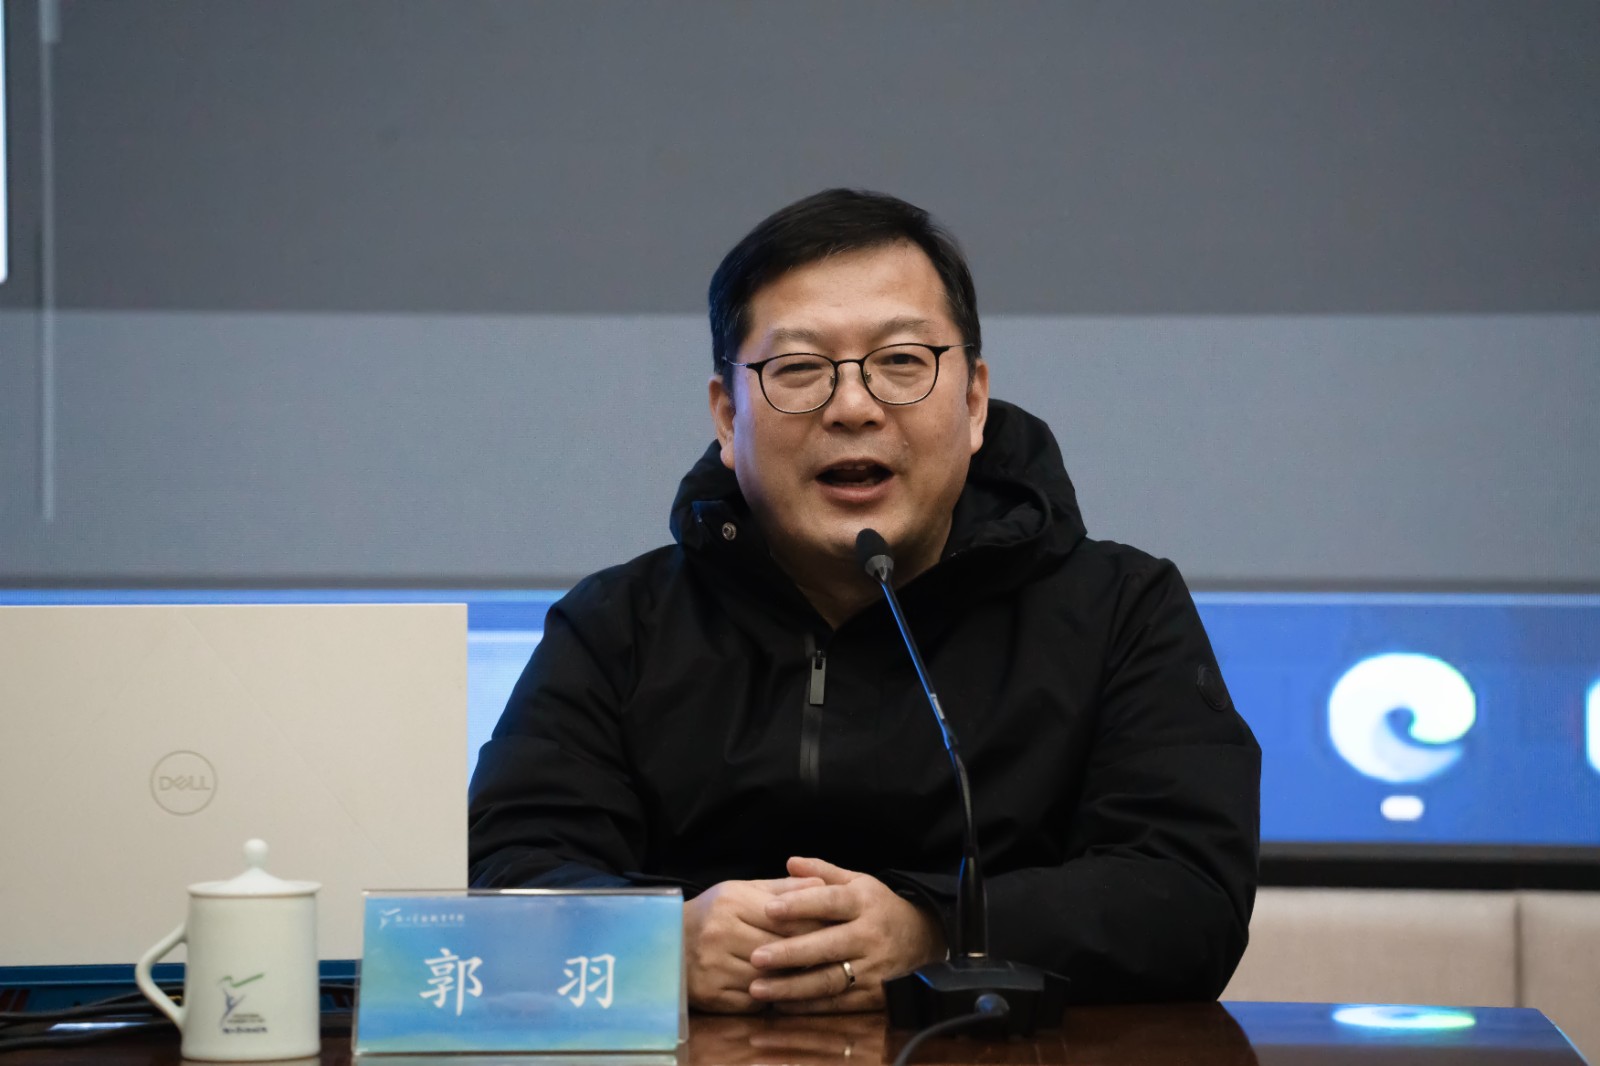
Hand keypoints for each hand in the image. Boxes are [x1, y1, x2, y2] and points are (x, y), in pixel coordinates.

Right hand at [683, 876, 825, 1012]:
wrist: (665, 942)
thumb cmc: (713, 913)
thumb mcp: (742, 891)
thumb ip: (783, 889)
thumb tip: (823, 885)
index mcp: (732, 902)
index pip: (786, 918)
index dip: (816, 926)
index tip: (837, 930)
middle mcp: (720, 933)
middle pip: (781, 949)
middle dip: (808, 954)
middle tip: (833, 955)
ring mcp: (714, 967)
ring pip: (770, 977)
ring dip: (792, 979)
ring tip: (810, 973)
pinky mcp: (712, 995)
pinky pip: (754, 1001)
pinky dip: (770, 997)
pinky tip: (780, 990)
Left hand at [746, 856, 946, 1012]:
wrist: (922, 939)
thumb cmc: (878, 907)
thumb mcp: (858, 882)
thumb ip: (823, 872)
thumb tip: (790, 861)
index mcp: (864, 902)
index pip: (830, 902)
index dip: (800, 905)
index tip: (768, 909)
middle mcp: (870, 936)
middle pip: (827, 946)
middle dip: (789, 954)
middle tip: (755, 957)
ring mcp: (873, 968)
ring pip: (829, 980)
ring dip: (792, 987)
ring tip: (758, 988)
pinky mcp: (873, 995)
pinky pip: (836, 1003)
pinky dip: (808, 1006)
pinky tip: (780, 1004)